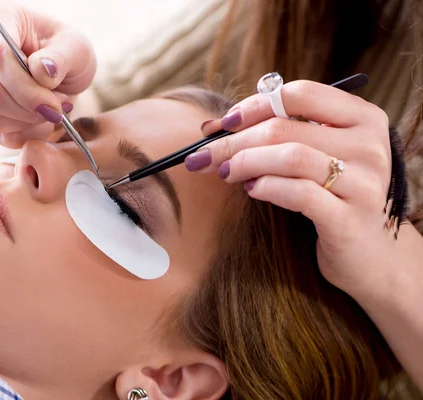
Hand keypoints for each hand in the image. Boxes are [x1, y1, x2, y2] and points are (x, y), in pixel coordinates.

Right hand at [0, 0, 95, 147]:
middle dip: (26, 110)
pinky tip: (36, 123)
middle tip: (56, 111)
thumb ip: (62, 57)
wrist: (55, 73)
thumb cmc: (64, 53)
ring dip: (23, 124)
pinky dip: (18, 134)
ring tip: (48, 113)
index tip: (56, 103)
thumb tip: (42, 71)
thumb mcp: (76, 49)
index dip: (26, 88)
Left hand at [187, 81, 394, 294]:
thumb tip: (214, 125)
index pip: (300, 95)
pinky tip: (252, 189)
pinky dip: (266, 188)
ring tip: (226, 173)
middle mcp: (369, 145)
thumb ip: (280, 132)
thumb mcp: (317, 154)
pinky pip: (298, 194)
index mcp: (363, 117)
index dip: (254, 105)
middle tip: (203, 156)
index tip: (223, 124)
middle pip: (285, 128)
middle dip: (234, 141)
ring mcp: (363, 183)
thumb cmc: (332, 194)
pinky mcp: (349, 219)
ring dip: (245, 162)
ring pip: (290, 157)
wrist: (371, 253)